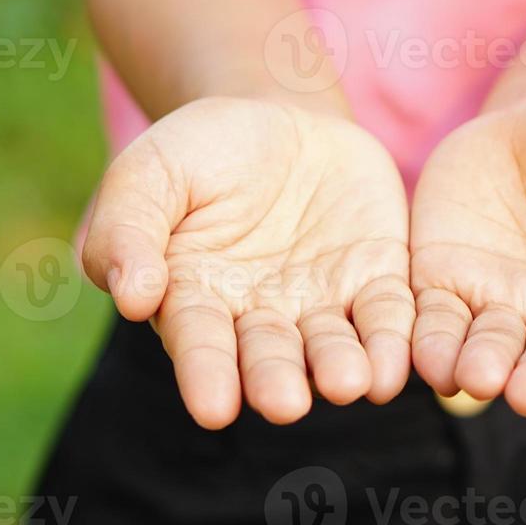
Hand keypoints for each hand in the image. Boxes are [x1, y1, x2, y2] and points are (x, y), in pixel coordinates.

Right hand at [82, 97, 413, 428]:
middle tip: (286, 404)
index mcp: (194, 299)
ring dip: (339, 370)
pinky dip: (393, 342)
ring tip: (349, 384)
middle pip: (269, 358)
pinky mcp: (375, 282)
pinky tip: (398, 367)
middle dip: (276, 382)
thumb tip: (132, 298)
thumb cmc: (198, 152)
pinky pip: (388, 317)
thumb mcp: (149, 172)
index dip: (206, 374)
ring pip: (331, 348)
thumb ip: (127, 229)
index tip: (213, 409)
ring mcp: (320, 306)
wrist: (278, 115)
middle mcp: (259, 319)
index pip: (199, 342)